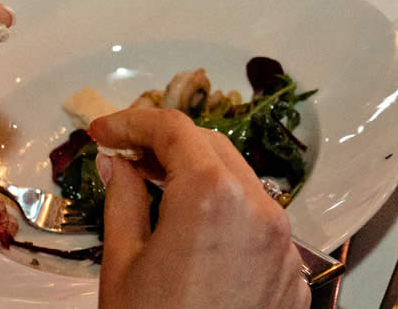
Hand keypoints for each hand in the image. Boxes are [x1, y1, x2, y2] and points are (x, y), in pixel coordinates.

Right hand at [89, 107, 308, 308]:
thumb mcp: (122, 266)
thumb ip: (122, 200)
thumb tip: (117, 162)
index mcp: (212, 196)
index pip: (175, 129)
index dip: (134, 122)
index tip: (104, 131)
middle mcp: (260, 210)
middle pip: (214, 148)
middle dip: (169, 144)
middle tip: (126, 155)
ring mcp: (284, 244)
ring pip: (244, 185)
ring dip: (202, 178)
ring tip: (157, 191)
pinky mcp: (293, 276)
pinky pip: (261, 227)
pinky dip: (229, 218)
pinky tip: (196, 237)